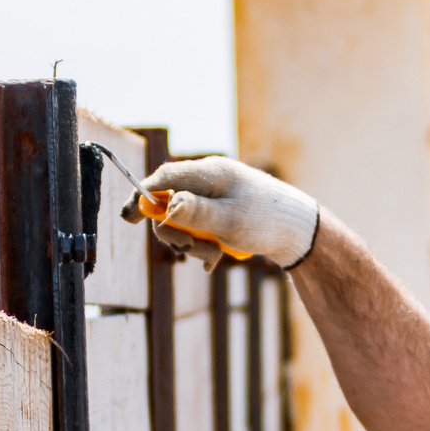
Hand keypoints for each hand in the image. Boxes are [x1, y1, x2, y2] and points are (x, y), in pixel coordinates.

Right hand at [123, 156, 318, 270]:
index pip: (164, 177)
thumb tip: (164, 205)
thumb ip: (196, 213)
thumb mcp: (231, 221)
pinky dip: (203, 245)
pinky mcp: (220, 212)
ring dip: (192, 243)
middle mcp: (209, 180)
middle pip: (169, 203)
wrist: (300, 231)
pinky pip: (199, 228)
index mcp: (210, 173)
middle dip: (174, 232)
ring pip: (183, 220)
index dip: (142, 195)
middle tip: (189, 250)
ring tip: (214, 256)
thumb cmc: (268, 221)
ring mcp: (214, 196)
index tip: (128, 217)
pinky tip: (217, 258)